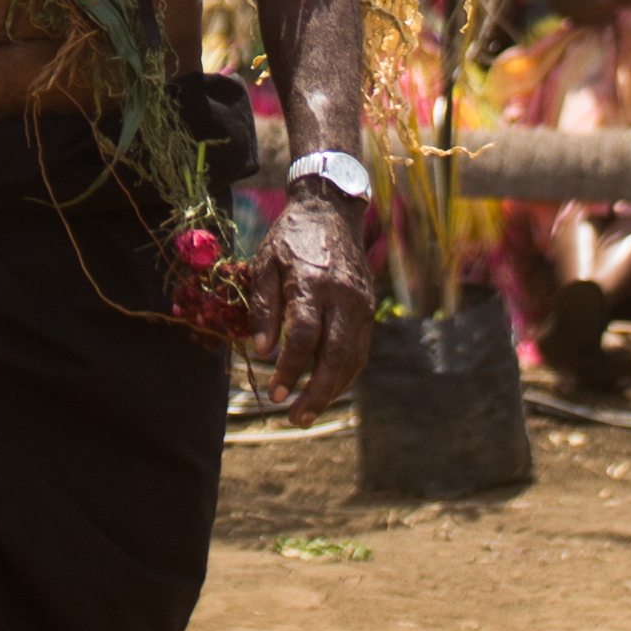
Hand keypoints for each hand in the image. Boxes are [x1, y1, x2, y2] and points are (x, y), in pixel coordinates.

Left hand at [250, 179, 375, 416]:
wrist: (331, 211)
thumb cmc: (290, 238)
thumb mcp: (264, 263)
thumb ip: (263, 307)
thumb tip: (263, 351)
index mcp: (311, 282)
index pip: (304, 336)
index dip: (289, 369)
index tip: (274, 393)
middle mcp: (341, 295)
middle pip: (335, 355)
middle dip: (317, 392)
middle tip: (296, 418)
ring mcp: (359, 303)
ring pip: (352, 357)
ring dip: (332, 390)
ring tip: (307, 413)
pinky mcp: (368, 308)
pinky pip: (359, 349)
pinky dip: (344, 374)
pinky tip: (326, 388)